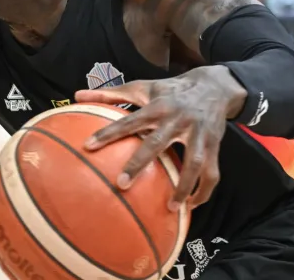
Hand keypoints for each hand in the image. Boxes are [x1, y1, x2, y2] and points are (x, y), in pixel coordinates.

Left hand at [75, 66, 246, 210]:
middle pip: (157, 143)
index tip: (88, 146)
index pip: (129, 121)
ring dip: (184, 186)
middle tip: (121, 185)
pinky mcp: (215, 146)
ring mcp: (199, 134)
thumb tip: (77, 94)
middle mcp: (178, 119)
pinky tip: (191, 206)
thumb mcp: (142, 87)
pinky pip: (212, 173)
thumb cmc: (170, 90)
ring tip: (170, 207)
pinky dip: (204, 191)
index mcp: (158, 106)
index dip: (108, 133)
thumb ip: (109, 94)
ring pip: (194, 163)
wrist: (215, 85)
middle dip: (140, 164)